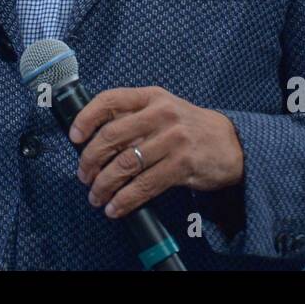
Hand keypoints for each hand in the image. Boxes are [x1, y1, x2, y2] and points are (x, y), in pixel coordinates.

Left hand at [71, 86, 243, 218]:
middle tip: (83, 176)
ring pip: (126, 164)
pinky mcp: (182, 165)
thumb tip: (92, 141)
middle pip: (112, 136)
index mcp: (151, 96)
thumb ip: (133, 117)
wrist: (230, 143)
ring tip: (96, 196)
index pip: (110, 99)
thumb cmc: (187, 128)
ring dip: (104, 184)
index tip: (74, 137)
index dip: (86, 118)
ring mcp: (173, 139)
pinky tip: (115, 207)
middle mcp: (161, 114)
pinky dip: (125, 200)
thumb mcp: (162, 109)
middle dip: (90, 159)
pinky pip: (144, 185)